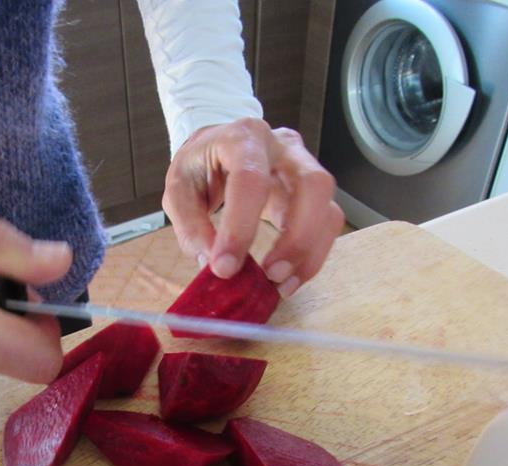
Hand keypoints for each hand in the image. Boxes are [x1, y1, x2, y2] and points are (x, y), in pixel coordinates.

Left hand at [162, 118, 343, 296]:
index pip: (251, 180)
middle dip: (296, 238)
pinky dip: (310, 257)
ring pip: (328, 208)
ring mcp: (305, 169)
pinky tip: (288, 278)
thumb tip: (211, 264)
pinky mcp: (313, 194)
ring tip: (280, 284)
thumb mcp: (179, 188)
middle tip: (270, 274)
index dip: (240, 228)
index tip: (225, 268)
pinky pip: (327, 225)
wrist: (219, 147)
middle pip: (313, 185)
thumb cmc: (201, 165)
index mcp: (243, 138)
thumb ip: (191, 225)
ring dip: (308, 253)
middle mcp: (283, 147)